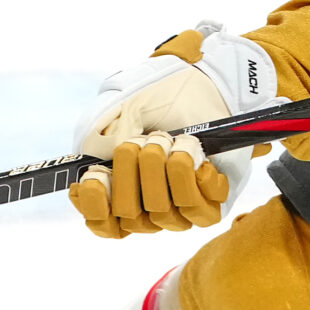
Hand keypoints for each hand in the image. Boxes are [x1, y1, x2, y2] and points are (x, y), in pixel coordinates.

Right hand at [68, 23, 279, 237]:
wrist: (207, 84)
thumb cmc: (162, 102)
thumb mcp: (123, 113)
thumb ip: (103, 142)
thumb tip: (96, 173)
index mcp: (124, 192)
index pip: (104, 224)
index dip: (94, 206)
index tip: (95, 175)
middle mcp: (152, 207)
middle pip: (129, 216)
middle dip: (128, 173)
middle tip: (139, 142)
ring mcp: (183, 207)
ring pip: (162, 212)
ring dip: (160, 169)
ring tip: (167, 140)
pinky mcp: (214, 201)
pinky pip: (198, 207)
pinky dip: (189, 173)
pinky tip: (190, 151)